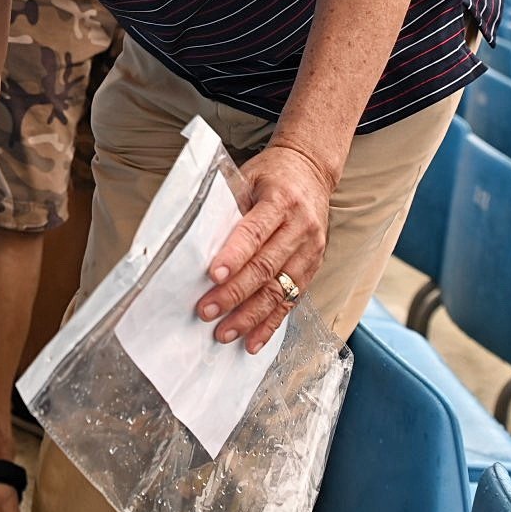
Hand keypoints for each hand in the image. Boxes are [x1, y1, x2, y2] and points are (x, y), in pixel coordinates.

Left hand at [197, 143, 335, 352]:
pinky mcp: (313, 267)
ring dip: (250, 316)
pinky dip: (271, 324)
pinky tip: (253, 341)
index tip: (213, 275)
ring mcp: (311, 250)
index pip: (255, 232)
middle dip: (234, 293)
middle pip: (266, 267)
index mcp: (281, 200)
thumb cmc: (271, 175)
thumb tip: (197, 240)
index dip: (234, 255)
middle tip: (207, 311)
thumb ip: (228, 205)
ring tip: (224, 332)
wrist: (311, 170)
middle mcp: (301, 227)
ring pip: (280, 290)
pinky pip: (292, 301)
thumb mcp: (248, 176)